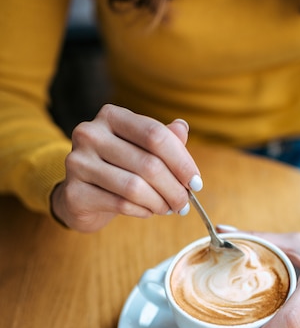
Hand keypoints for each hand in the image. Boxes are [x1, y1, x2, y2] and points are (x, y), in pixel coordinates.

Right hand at [51, 106, 201, 231]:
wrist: (79, 196)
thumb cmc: (117, 168)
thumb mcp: (140, 149)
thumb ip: (162, 139)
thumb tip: (182, 128)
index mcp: (111, 116)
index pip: (155, 135)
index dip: (182, 161)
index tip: (196, 182)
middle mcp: (90, 134)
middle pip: (149, 164)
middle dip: (174, 188)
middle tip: (184, 203)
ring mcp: (78, 162)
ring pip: (135, 187)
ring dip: (160, 203)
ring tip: (168, 209)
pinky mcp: (74, 192)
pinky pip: (120, 204)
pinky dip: (142, 211)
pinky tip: (147, 211)